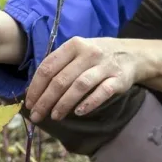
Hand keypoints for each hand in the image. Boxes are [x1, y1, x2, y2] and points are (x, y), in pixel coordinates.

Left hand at [25, 37, 152, 122]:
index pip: (48, 67)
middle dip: (45, 100)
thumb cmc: (95, 57)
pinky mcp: (118, 79)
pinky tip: (78, 113)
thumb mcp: (77, 53)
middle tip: (37, 116)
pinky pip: (102, 92)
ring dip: (64, 103)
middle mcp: (89, 53)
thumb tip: (34, 91)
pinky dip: (89, 103)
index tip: (29, 103)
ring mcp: (105, 66)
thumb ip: (58, 66)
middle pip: (61, 80)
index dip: (36, 87)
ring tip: (55, 116)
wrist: (132, 54)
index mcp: (73, 45)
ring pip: (79, 86)